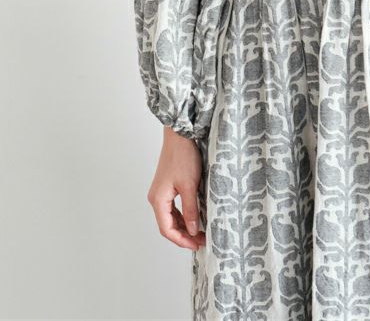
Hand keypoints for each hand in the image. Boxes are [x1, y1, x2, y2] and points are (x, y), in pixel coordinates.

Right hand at [146, 126, 205, 250]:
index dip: (182, 240)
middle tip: (202, 240)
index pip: (167, 230)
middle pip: (168, 225)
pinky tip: (194, 217)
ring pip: (171, 217)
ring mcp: (161, 192)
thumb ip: (190, 210)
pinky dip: (183, 215)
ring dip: (184, 226)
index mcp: (158, 200)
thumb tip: (193, 230)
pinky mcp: (167, 186)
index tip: (196, 245)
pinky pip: (173, 207)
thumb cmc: (183, 156)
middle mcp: (156, 198)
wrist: (180, 134)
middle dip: (184, 235)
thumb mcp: (190, 185)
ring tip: (200, 232)